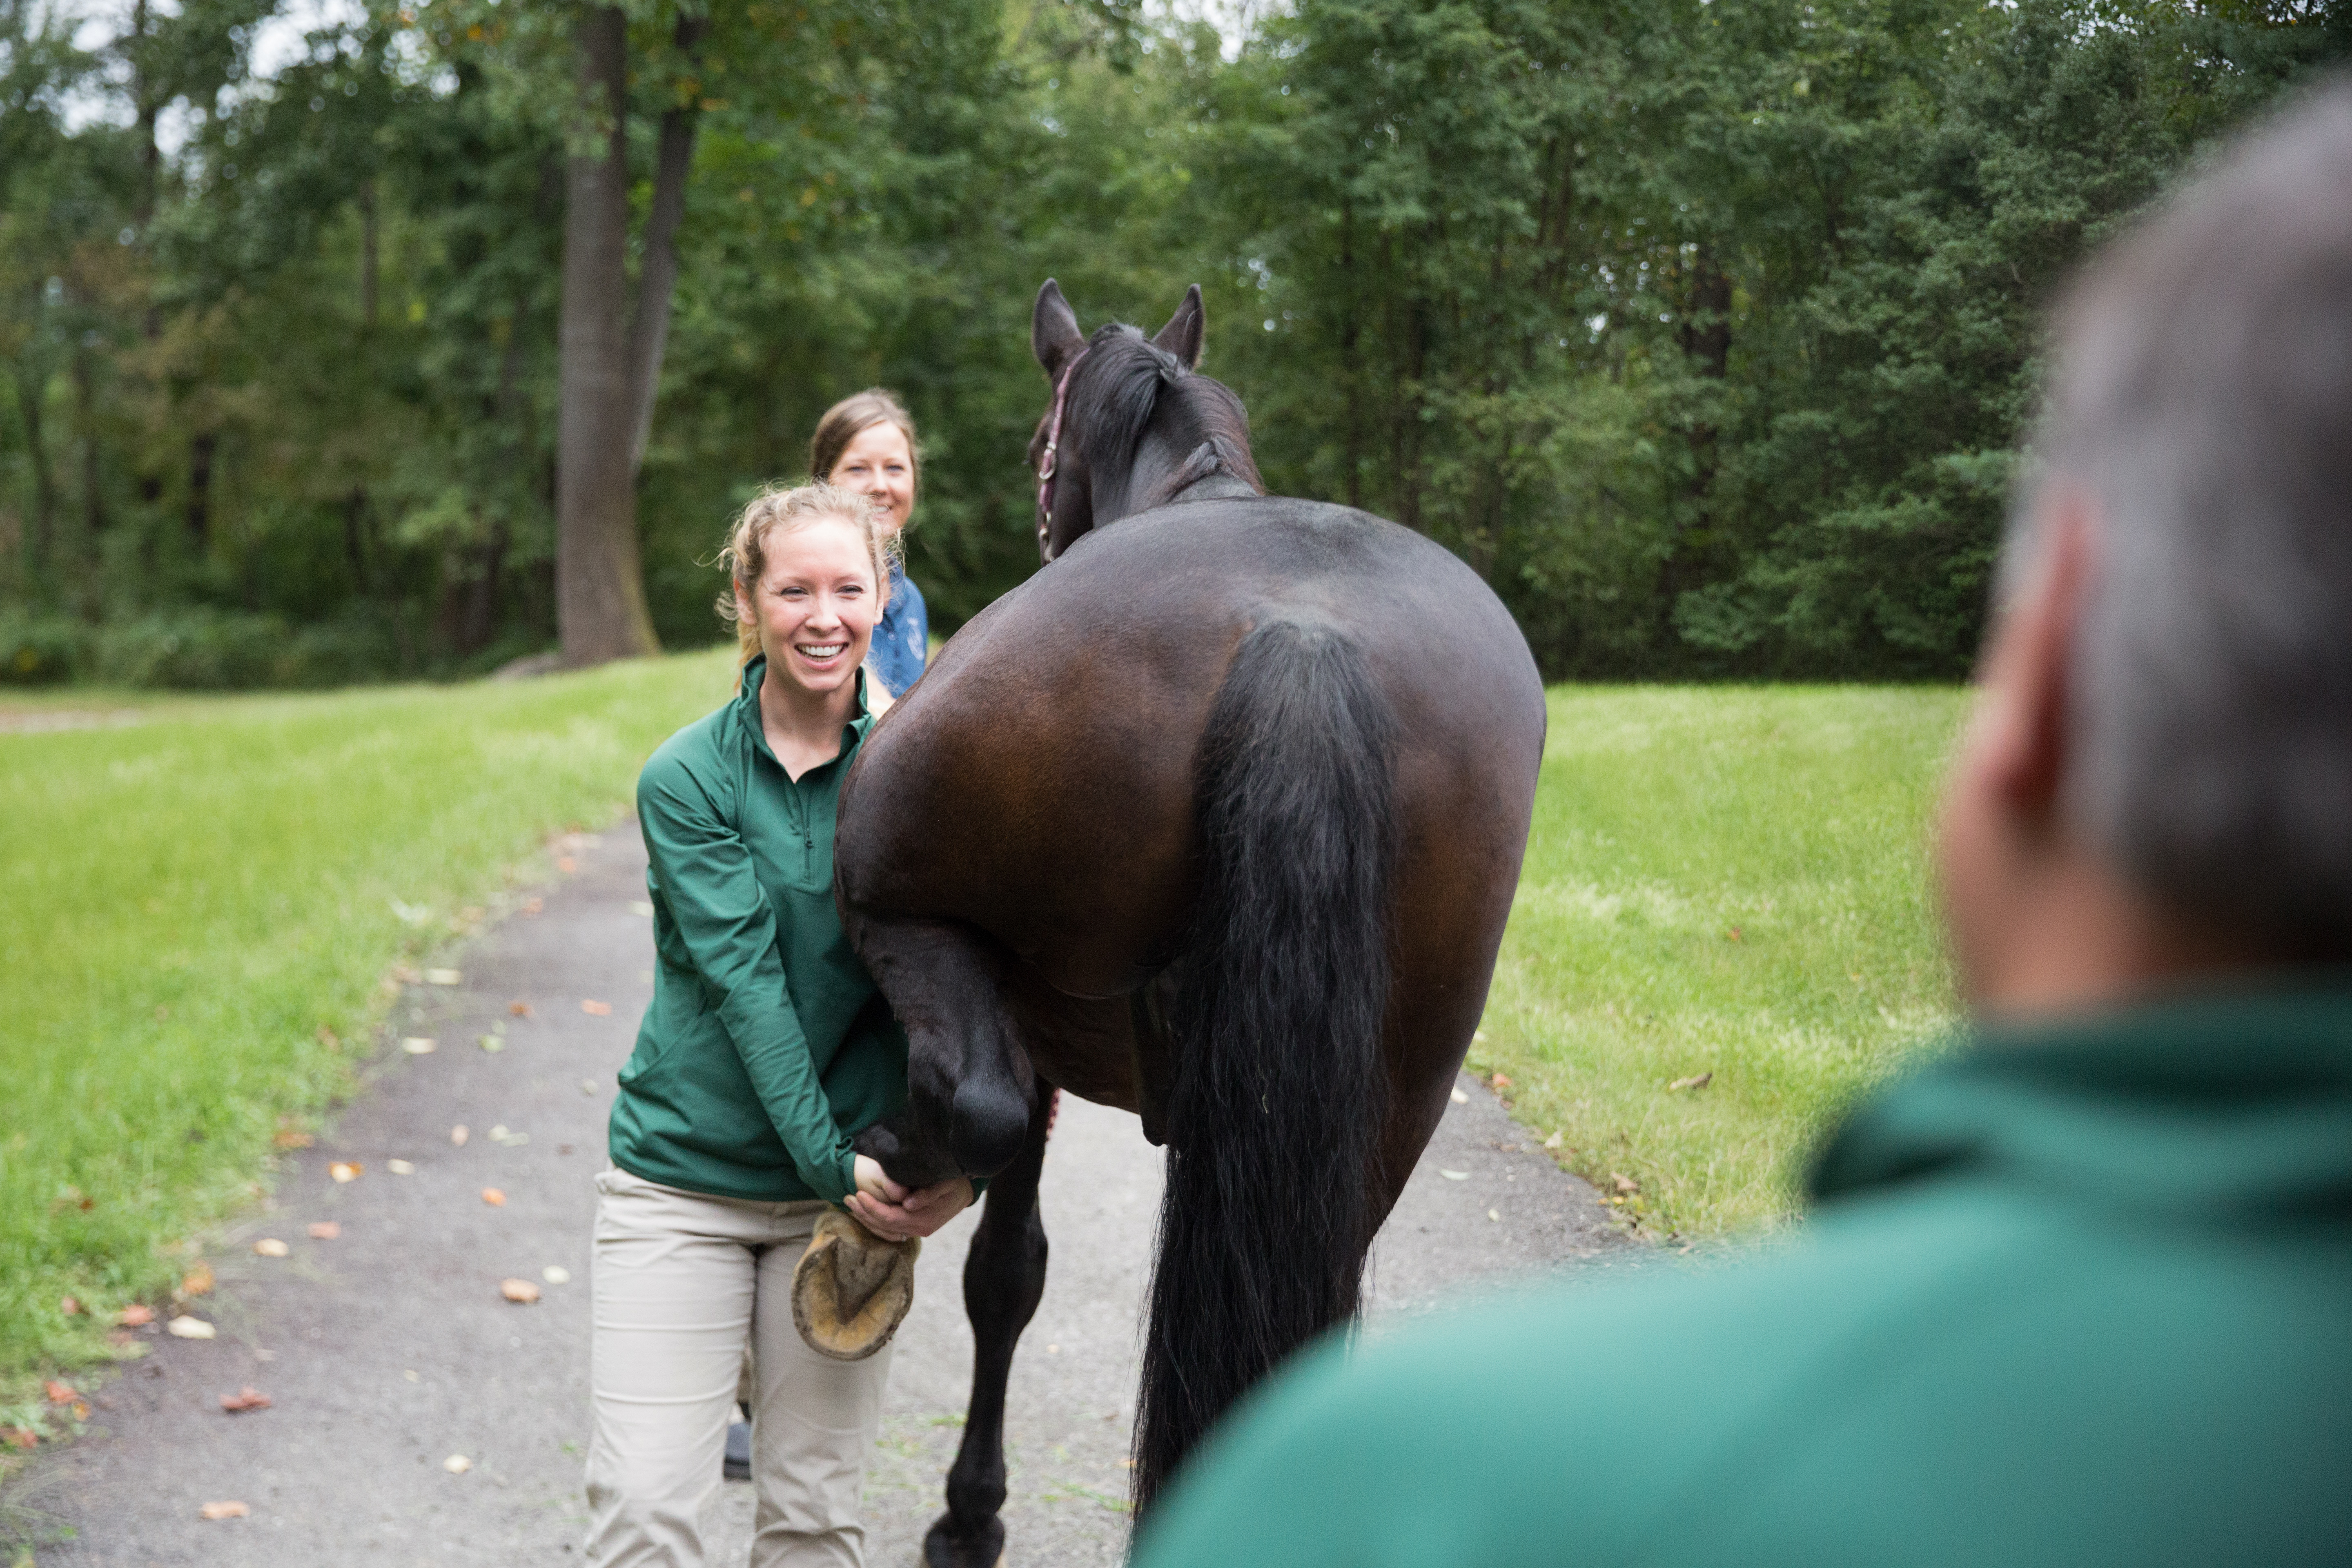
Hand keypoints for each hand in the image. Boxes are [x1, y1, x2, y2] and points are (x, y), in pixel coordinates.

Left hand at [846, 1174, 974, 1241]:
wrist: (968, 1191)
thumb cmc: (955, 1182)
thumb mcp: (945, 1184)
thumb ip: (928, 1194)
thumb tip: (907, 1204)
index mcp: (924, 1219)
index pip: (890, 1218)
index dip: (873, 1207)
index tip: (859, 1193)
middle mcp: (918, 1229)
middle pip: (883, 1226)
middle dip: (864, 1213)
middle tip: (847, 1197)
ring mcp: (917, 1230)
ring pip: (885, 1230)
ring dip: (866, 1218)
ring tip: (850, 1204)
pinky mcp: (916, 1226)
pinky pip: (891, 1228)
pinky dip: (875, 1221)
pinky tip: (864, 1211)